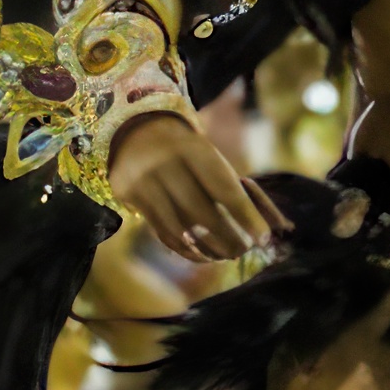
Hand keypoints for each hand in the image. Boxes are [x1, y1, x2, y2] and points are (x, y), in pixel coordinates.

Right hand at [107, 110, 271, 266]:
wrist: (139, 134)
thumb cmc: (188, 155)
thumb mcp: (209, 158)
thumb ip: (231, 190)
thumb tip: (259, 232)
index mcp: (194, 148)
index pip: (223, 188)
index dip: (244, 216)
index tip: (262, 238)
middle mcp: (165, 161)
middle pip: (200, 211)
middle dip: (226, 236)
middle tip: (243, 250)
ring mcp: (143, 178)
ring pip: (178, 227)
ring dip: (206, 248)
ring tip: (225, 255)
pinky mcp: (127, 193)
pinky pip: (160, 231)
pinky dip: (184, 248)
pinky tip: (202, 254)